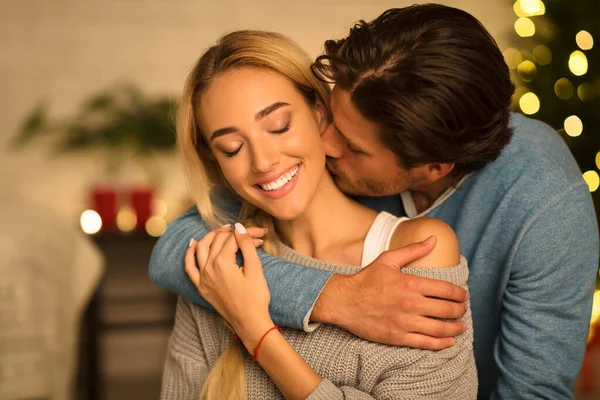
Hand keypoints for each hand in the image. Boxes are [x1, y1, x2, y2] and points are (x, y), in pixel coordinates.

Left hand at [184, 223, 273, 348]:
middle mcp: (208, 268)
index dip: (248, 233)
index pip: (234, 239)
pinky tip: (193, 243)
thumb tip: (239, 227)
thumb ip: (246, 245)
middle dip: (234, 234)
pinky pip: (189, 267)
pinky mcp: (201, 286)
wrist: (250, 322)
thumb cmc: (256, 297)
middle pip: (218, 241)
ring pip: (201, 248)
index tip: (261, 233)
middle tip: (249, 233)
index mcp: (222, 263)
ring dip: (211, 236)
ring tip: (224, 230)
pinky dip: (189, 253)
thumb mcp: (255, 268)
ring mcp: (202, 278)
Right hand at [312, 237, 467, 349]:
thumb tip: (433, 239)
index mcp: (410, 284)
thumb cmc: (366, 280)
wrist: (344, 302)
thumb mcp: (388, 259)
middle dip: (460, 310)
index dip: (459, 294)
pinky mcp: (398, 337)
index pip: (445, 290)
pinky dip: (441, 343)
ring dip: (455, 328)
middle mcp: (411, 304)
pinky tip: (449, 341)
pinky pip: (426, 342)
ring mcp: (405, 322)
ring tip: (461, 326)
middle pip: (446, 309)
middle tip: (462, 309)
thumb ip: (413, 250)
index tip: (463, 295)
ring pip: (440, 328)